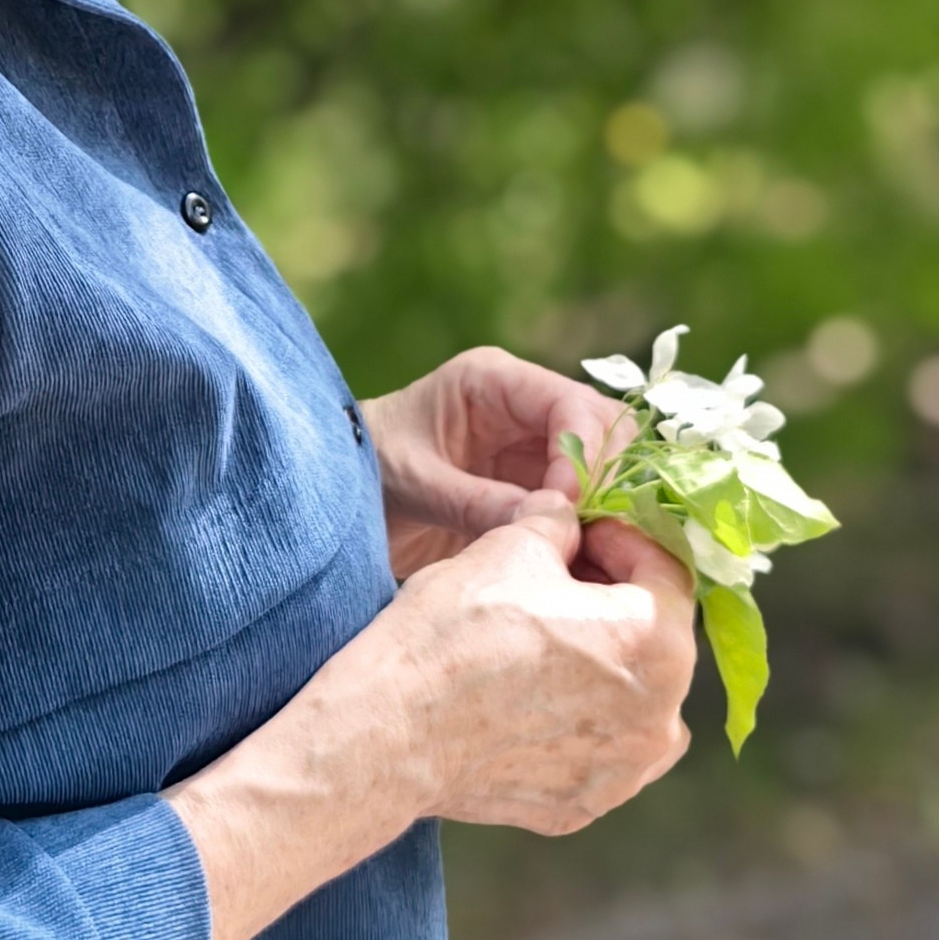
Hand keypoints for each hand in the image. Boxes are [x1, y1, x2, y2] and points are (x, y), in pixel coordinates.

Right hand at [164, 491, 696, 939]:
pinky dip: (576, 720)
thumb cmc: (452, 633)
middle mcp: (661, 717)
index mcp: (657, 643)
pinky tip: (525, 697)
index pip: (666, 571)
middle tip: (559, 580)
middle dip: (613, 601)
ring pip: (633, 698)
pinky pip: (598, 748)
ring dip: (603, 663)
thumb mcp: (510, 547)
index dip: (621, 540)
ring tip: (542, 641)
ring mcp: (624, 772)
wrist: (389, 733)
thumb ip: (560, 525)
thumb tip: (568, 521)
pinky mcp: (584, 805)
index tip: (582, 534)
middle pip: (656, 638)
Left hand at [363, 345, 629, 577]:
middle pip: (602, 427)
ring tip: (583, 547)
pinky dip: (590, 527)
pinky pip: (583, 501)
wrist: (334, 499)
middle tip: (587, 530)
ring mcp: (532, 444)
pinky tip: (579, 558)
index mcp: (491, 381)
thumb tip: (547, 519)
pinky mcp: (534, 484)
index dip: (583, 452)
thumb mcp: (413, 483)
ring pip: (604, 465)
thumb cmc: (363, 470)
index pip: (569, 402)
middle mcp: (522, 405)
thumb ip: (475, 500)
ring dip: (603, 505)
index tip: (568, 506)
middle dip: (604, 478)